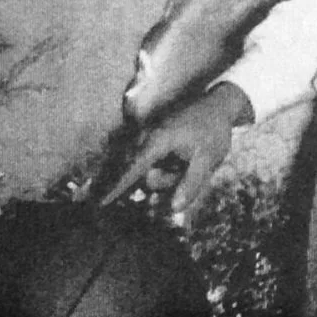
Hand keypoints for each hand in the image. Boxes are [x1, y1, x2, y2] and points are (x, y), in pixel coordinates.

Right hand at [103, 83, 253, 216]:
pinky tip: (179, 164)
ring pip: (150, 175)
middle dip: (166, 184)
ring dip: (168, 178)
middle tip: (187, 168)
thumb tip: (173, 209)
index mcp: (157, 141)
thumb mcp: (207, 160)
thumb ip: (190, 184)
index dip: (117, 188)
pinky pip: (152, 167)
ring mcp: (147, 140)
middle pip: (146, 179)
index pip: (133, 170)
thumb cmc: (213, 132)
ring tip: (186, 162)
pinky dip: (165, 173)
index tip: (100, 204)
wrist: (216, 108)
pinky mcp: (151, 144)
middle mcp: (145, 139)